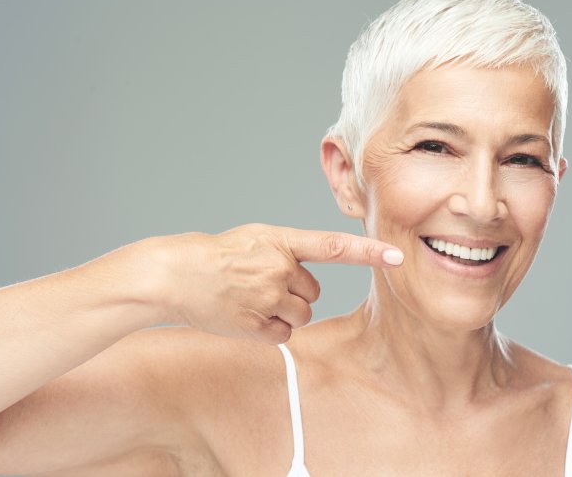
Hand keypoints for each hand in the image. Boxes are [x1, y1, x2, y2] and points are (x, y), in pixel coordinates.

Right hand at [148, 223, 403, 343]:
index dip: (368, 252)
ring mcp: (267, 297)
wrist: (175, 274)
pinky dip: (269, 329)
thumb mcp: (254, 238)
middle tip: (262, 285)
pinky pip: (283, 334)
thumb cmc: (216, 255)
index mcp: (280, 240)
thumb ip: (287, 251)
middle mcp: (279, 267)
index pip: (334, 246)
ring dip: (284, 312)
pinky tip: (247, 316)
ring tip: (252, 300)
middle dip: (294, 292)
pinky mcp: (256, 324)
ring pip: (301, 314)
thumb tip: (308, 275)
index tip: (396, 256)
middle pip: (313, 292)